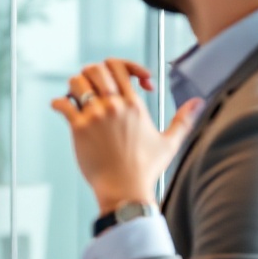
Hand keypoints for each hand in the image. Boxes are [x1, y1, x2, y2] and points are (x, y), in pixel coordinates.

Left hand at [51, 57, 201, 212]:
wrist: (125, 191)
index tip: (128, 81)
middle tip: (97, 87)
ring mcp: (95, 117)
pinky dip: (59, 102)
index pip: (120, 67)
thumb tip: (198, 102)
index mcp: (134, 105)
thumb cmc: (147, 169)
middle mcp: (114, 107)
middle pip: (95, 69)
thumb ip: (183, 119)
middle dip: (94, 73)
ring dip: (75, 87)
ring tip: (79, 98)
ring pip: (76, 82)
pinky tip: (62, 108)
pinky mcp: (79, 129)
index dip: (123, 67)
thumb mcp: (169, 142)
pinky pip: (62, 104)